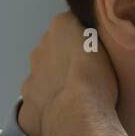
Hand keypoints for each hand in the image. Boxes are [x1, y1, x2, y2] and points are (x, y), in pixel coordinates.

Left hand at [18, 12, 118, 135]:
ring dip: (54, 80)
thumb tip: (94, 37)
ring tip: (74, 96)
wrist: (78, 113)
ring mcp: (31, 73)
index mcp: (61, 26)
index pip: (72, 23)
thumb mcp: (107, 45)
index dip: (83, 37)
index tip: (94, 51)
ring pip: (43, 73)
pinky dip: (47, 102)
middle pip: (54, 48)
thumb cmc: (98, 76)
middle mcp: (41, 45)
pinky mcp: (27, 99)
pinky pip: (38, 97)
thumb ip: (95, 36)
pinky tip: (61, 112)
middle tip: (85, 75)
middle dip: (65, 58)